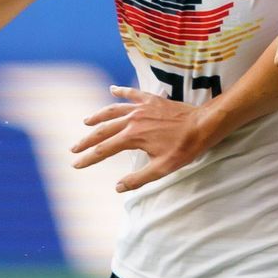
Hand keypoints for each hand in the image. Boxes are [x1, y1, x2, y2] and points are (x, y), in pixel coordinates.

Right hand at [71, 87, 209, 192]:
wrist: (204, 124)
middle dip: (86, 140)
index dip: (89, 158)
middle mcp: (132, 119)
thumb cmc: (185, 148)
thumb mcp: (162, 168)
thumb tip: (117, 188)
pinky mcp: (151, 100)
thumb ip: (138, 179)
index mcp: (132, 137)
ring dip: (98, 116)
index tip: (76, 165)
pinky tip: (112, 90)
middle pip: (103, 130)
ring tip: (86, 122)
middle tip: (73, 148)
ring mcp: (141, 107)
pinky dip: (121, 91)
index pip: (104, 150)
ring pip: (113, 110)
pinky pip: (132, 94)